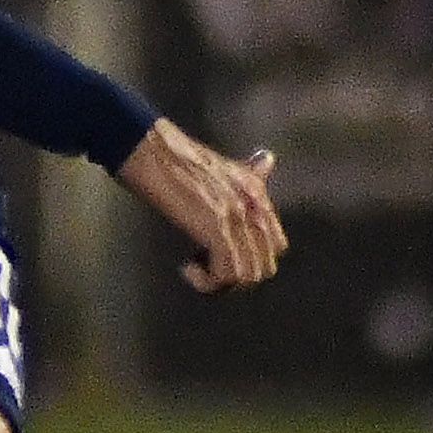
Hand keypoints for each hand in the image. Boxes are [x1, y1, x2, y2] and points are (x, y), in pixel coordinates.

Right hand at [119, 120, 285, 293]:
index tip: (221, 253)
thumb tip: (267, 159)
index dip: (250, 259)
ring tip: (196, 267)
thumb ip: (250, 170)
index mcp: (258, 196)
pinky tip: (186, 267)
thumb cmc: (178, 158)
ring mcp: (238, 220)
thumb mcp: (227, 163)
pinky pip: (225, 274)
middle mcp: (255, 210)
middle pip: (265, 268)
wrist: (155, 150)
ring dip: (220, 281)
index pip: (277, 246)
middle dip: (235, 276)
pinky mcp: (217, 229)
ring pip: (247, 276)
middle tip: (207, 266)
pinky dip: (205, 281)